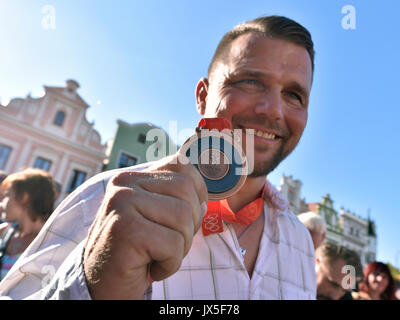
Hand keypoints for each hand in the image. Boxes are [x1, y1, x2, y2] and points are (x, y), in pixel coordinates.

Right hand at [83, 154, 207, 298]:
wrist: (102, 285)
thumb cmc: (136, 252)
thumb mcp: (156, 219)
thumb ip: (177, 201)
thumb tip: (205, 201)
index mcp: (133, 177)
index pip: (181, 166)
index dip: (196, 194)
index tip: (181, 221)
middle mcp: (124, 184)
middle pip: (187, 190)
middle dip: (189, 224)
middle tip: (168, 245)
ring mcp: (122, 204)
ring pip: (183, 217)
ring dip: (180, 247)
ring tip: (158, 255)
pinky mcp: (125, 230)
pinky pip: (173, 244)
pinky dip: (170, 264)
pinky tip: (150, 268)